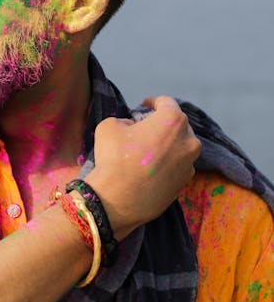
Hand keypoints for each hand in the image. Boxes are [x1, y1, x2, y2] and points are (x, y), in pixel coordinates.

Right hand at [84, 96, 200, 239]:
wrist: (117, 199)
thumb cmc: (114, 158)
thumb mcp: (110, 125)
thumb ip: (125, 120)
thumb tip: (131, 127)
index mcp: (173, 120)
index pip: (166, 103)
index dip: (153, 102)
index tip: (144, 105)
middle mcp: (189, 140)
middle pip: (177, 125)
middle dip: (162, 124)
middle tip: (144, 129)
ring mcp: (189, 164)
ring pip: (180, 147)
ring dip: (167, 145)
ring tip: (148, 151)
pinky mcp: (185, 183)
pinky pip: (177, 166)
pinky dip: (167, 164)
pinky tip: (151, 169)